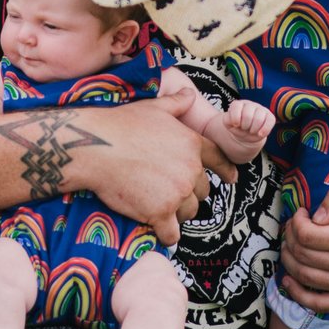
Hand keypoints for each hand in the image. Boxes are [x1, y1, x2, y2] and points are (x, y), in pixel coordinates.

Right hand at [80, 96, 236, 245]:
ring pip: (189, 211)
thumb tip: (188, 93)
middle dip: (190, 192)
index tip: (232, 180)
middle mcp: (190, 170)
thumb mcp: (154, 107)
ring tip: (160, 206)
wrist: (97, 146)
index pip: (219, 160)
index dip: (226, 171)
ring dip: (178, 212)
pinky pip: (172, 233)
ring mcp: (177, 193)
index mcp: (192, 144)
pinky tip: (161, 233)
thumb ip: (176, 103)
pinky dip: (168, 235)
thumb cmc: (122, 124)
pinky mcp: (160, 213)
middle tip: (169, 190)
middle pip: (203, 190)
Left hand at [225, 99, 273, 140]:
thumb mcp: (228, 124)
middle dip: (244, 126)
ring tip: (250, 131)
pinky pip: (270, 121)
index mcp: (238, 104)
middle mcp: (250, 104)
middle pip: (247, 115)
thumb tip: (235, 121)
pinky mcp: (269, 116)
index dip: (235, 118)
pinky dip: (264, 130)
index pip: (236, 106)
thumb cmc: (236, 127)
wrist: (246, 134)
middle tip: (244, 128)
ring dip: (253, 129)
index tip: (235, 125)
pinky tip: (259, 134)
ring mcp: (261, 109)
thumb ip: (227, 120)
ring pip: (259, 118)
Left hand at [278, 185, 328, 312]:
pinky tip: (289, 280)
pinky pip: (320, 305)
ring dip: (290, 260)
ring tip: (293, 245)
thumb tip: (313, 218)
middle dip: (290, 238)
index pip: (306, 235)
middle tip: (293, 227)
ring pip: (306, 277)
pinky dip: (298, 294)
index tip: (301, 214)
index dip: (296, 222)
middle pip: (303, 256)